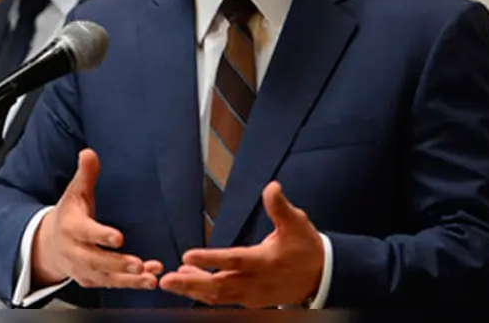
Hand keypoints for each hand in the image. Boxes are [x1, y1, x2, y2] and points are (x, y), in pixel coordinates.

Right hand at [32, 148, 162, 289]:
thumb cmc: (69, 215)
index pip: (85, 232)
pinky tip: (148, 280)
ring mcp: (81, 268)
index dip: (100, 235)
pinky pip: (110, 284)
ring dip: (128, 279)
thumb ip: (85, 174)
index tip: (118, 238)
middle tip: (140, 264)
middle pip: (95, 260)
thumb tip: (88, 153)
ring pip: (105, 277)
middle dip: (118, 264)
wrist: (49, 244)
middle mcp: (74, 250)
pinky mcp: (90, 279)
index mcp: (70, 226)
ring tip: (150, 277)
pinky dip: (129, 284)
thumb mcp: (75, 192)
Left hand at [159, 181, 323, 307]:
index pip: (234, 260)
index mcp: (264, 261)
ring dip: (193, 290)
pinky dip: (204, 295)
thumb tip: (271, 187)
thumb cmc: (306, 248)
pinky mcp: (250, 302)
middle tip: (167, 278)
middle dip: (191, 282)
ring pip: (218, 296)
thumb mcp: (297, 223)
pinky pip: (223, 301)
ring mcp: (252, 295)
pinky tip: (187, 284)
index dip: (210, 259)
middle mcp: (255, 282)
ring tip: (171, 282)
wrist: (321, 277)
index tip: (188, 255)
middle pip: (219, 285)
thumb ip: (280, 207)